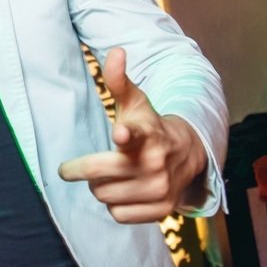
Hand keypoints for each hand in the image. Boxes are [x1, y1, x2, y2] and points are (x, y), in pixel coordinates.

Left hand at [58, 47, 206, 222]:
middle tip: (77, 168)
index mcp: (147, 133)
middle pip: (98, 177)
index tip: (120, 133)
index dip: (126, 134)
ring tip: (109, 176)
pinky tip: (124, 191)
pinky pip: (118, 215)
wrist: (189, 152)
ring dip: (100, 188)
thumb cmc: (150, 126)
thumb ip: (118, 80)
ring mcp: (159, 189)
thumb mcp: (136, 102)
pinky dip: (115, 205)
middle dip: (82, 172)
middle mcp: (154, 163)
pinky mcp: (161, 211)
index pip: (136, 134)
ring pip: (104, 197)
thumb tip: (115, 52)